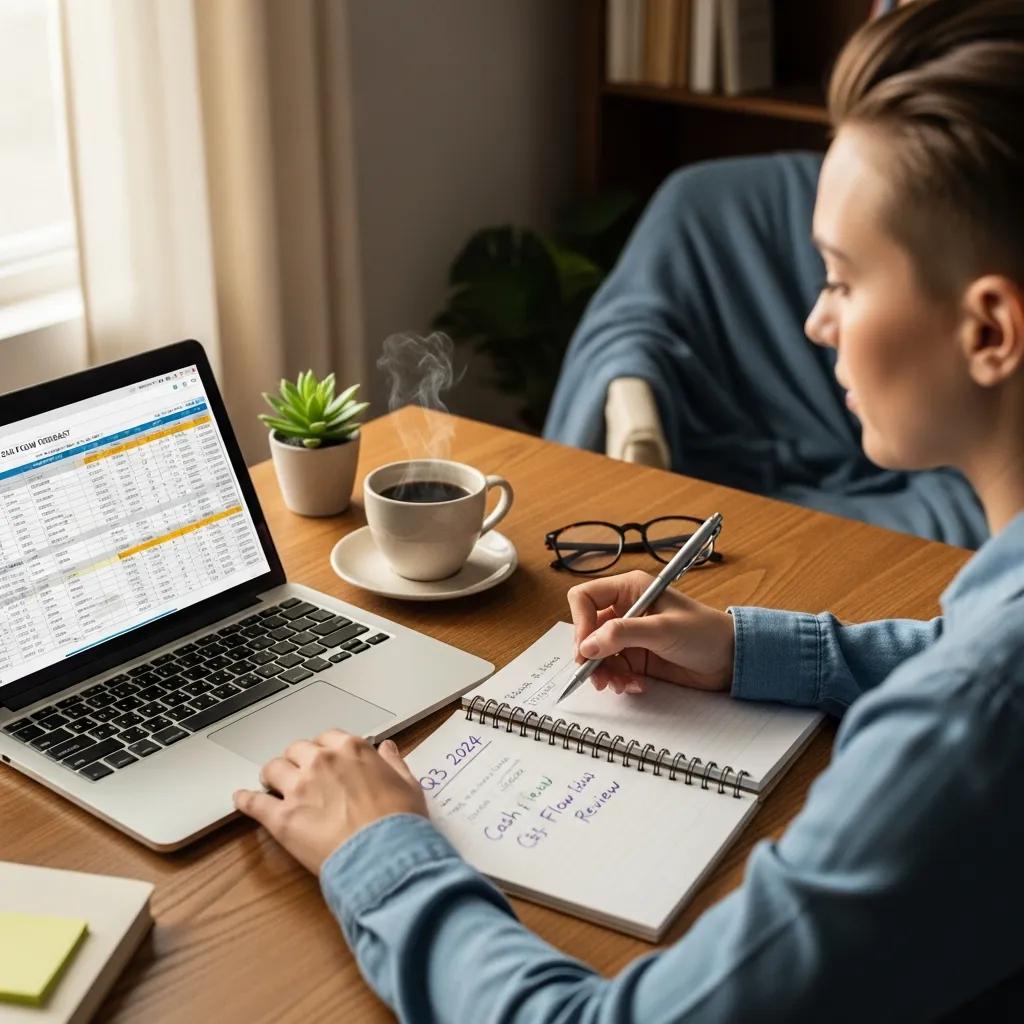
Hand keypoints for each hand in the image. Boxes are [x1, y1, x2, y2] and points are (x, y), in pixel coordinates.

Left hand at [233, 731, 426, 874]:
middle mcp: (322, 762)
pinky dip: (245, 800)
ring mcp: (299, 788)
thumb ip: (394, 763)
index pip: (327, 738)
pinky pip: (254, 802)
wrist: (386, 856)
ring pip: (273, 769)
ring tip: (273, 785)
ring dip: (273, 775)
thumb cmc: (401, 822)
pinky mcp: (282, 817)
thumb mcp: (408, 785)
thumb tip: (388, 748)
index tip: (326, 761)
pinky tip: (240, 799)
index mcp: (352, 750)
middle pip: (297, 750)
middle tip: (300, 774)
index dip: (324, 750)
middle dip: (298, 760)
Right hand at [567, 569, 734, 695]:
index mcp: (630, 589)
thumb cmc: (705, 632)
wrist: (731, 660)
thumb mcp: (663, 629)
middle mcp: (625, 609)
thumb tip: (587, 645)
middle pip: (587, 629)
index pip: (585, 598)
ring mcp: (630, 635)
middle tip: (596, 675)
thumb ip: (622, 634)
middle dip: (590, 655)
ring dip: (604, 671)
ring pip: (596, 653)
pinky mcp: (636, 656)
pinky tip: (635, 684)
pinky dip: (618, 679)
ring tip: (620, 684)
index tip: (586, 648)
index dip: (580, 622)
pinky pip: (613, 668)